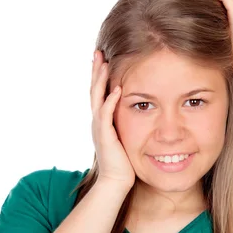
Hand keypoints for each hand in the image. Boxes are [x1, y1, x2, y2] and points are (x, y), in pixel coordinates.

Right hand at [90, 51, 135, 188]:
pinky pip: (106, 115)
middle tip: (98, 51)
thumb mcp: (126, 137)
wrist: (116, 181)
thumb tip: (138, 113)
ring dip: (100, 80)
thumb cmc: (124, 162)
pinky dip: (110, 101)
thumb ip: (127, 124)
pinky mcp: (104, 136)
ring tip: (104, 62)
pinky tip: (117, 89)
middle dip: (96, 70)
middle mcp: (97, 120)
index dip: (100, 75)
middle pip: (94, 90)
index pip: (100, 92)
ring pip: (97, 98)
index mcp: (102, 120)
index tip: (103, 58)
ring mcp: (99, 127)